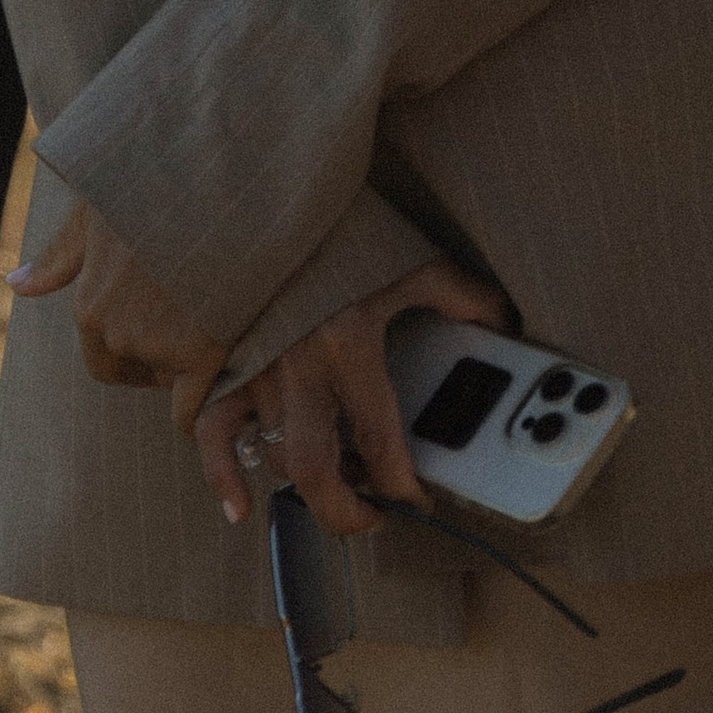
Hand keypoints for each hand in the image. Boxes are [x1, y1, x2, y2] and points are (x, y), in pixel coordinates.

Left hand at [13, 204, 229, 417]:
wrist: (214, 185)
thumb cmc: (153, 191)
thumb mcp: (95, 215)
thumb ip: (60, 256)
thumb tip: (15, 285)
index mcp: (90, 307)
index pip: (102, 360)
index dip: (128, 357)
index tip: (154, 342)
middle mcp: (117, 334)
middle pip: (135, 370)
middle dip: (156, 362)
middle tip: (187, 333)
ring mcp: (158, 345)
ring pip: (168, 378)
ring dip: (185, 366)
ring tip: (212, 324)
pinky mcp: (201, 351)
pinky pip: (191, 404)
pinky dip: (197, 411)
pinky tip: (216, 409)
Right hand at [193, 256, 513, 539]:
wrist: (270, 197)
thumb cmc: (343, 230)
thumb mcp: (409, 259)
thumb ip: (461, 296)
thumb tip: (504, 324)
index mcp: (347, 344)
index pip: (378, 439)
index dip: (401, 484)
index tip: (417, 500)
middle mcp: (297, 366)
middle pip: (314, 469)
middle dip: (346, 511)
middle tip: (373, 516)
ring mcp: (254, 369)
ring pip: (273, 455)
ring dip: (307, 484)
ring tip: (338, 485)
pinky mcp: (224, 363)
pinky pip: (209, 430)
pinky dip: (220, 473)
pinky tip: (238, 505)